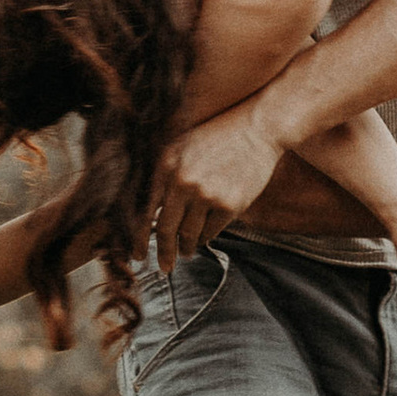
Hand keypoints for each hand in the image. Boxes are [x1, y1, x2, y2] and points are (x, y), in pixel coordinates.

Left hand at [153, 102, 286, 266]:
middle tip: (164, 267)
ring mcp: (206, 194)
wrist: (257, 129)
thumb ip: (165, 176)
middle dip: (164, 253)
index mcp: (166, 166)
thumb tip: (152, 214)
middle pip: (165, 229)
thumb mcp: (182, 148)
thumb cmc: (218, 138)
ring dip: (187, 247)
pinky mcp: (229, 204)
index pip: (145, 210)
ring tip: (187, 251)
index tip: (138, 255)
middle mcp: (182, 181)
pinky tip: (204, 237)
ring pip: (189, 234)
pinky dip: (205, 237)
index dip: (139, 238)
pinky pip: (210, 232)